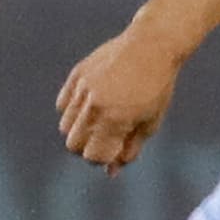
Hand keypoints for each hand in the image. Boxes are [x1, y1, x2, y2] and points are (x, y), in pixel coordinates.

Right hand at [57, 25, 179, 172]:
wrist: (152, 46)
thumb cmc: (157, 88)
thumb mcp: (149, 123)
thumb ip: (129, 150)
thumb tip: (111, 172)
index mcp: (115, 120)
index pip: (93, 156)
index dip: (104, 158)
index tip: (116, 149)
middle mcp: (94, 106)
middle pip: (73, 145)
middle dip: (89, 148)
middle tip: (107, 137)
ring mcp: (83, 89)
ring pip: (65, 126)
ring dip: (80, 130)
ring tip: (102, 118)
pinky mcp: (76, 75)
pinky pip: (62, 105)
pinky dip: (73, 110)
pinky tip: (93, 103)